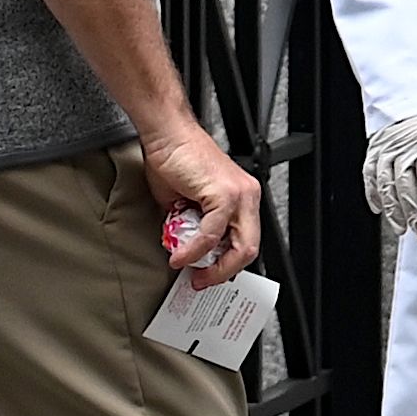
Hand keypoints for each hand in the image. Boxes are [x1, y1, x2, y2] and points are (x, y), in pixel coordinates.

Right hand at [143, 123, 266, 287]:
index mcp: (242, 199)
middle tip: (200, 280)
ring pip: (238, 245)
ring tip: (186, 268)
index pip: (245, 241)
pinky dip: (194, 250)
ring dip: (210, 265)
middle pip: (249, 248)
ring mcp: (240, 194)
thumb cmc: (174, 162)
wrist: (167, 135)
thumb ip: (192, 228)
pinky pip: (212, 233)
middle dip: (223, 272)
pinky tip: (180, 255)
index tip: (206, 275)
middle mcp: (247, 196)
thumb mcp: (184, 205)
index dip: (227, 264)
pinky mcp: (225, 194)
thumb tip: (188, 253)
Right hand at [366, 103, 416, 241]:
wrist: (410, 82)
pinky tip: (379, 210)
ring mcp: (383, 149)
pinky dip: (372, 193)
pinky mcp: (374, 148)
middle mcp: (399, 147)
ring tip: (403, 231)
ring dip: (393, 210)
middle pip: (404, 188)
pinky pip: (369, 175)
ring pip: (384, 185)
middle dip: (414, 214)